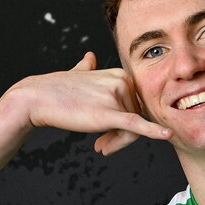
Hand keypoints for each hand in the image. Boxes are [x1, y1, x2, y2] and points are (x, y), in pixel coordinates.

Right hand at [1, 51, 170, 154]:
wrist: (37, 97)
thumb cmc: (56, 90)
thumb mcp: (78, 75)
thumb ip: (87, 68)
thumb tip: (90, 58)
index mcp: (121, 75)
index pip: (136, 106)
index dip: (126, 125)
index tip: (108, 137)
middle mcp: (123, 82)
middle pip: (137, 119)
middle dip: (121, 138)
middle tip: (103, 146)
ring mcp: (116, 96)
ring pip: (132, 130)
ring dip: (117, 143)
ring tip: (100, 146)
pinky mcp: (109, 113)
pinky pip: (136, 125)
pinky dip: (154, 132)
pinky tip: (167, 136)